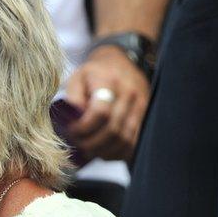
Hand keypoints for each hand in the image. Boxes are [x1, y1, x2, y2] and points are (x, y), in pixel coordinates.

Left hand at [64, 45, 149, 160]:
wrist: (119, 63)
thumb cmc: (92, 74)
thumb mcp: (76, 78)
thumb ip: (72, 98)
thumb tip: (72, 121)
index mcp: (109, 80)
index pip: (101, 112)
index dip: (84, 128)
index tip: (71, 132)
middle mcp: (129, 92)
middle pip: (113, 129)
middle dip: (91, 143)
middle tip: (78, 145)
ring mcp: (141, 105)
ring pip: (125, 139)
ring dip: (104, 151)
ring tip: (89, 151)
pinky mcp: (146, 116)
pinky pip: (134, 142)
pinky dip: (118, 153)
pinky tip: (104, 152)